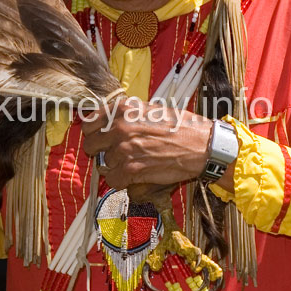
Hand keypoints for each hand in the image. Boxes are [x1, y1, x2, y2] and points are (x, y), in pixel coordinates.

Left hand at [81, 97, 213, 189]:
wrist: (202, 145)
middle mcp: (118, 127)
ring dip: (115, 167)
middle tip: (115, 154)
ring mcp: (123, 149)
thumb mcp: (149, 109)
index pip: (88, 123)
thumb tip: (107, 123)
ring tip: (134, 162)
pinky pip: (113, 180)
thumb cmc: (180, 127)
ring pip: (103, 164)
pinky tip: (134, 175)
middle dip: (100, 152)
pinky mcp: (131, 170)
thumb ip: (126, 115)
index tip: (100, 139)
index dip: (94, 134)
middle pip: (90, 145)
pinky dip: (121, 181)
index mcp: (121, 109)